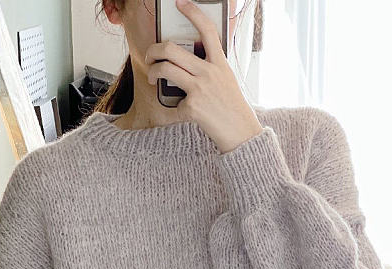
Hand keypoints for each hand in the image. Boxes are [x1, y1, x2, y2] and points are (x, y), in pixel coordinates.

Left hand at [144, 0, 262, 153]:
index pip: (207, 30)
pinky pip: (172, 103)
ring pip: (165, 69)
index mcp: (220, 63)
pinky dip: (172, 108)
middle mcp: (209, 72)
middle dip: (154, 50)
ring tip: (152, 76)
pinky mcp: (192, 107)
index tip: (180, 4)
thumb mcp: (226, 80)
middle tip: (151, 56)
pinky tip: (178, 112)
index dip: (193, 12)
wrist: (241, 134)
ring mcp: (200, 89)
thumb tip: (187, 61)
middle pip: (172, 49)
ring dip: (153, 71)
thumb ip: (210, 67)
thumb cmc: (231, 108)